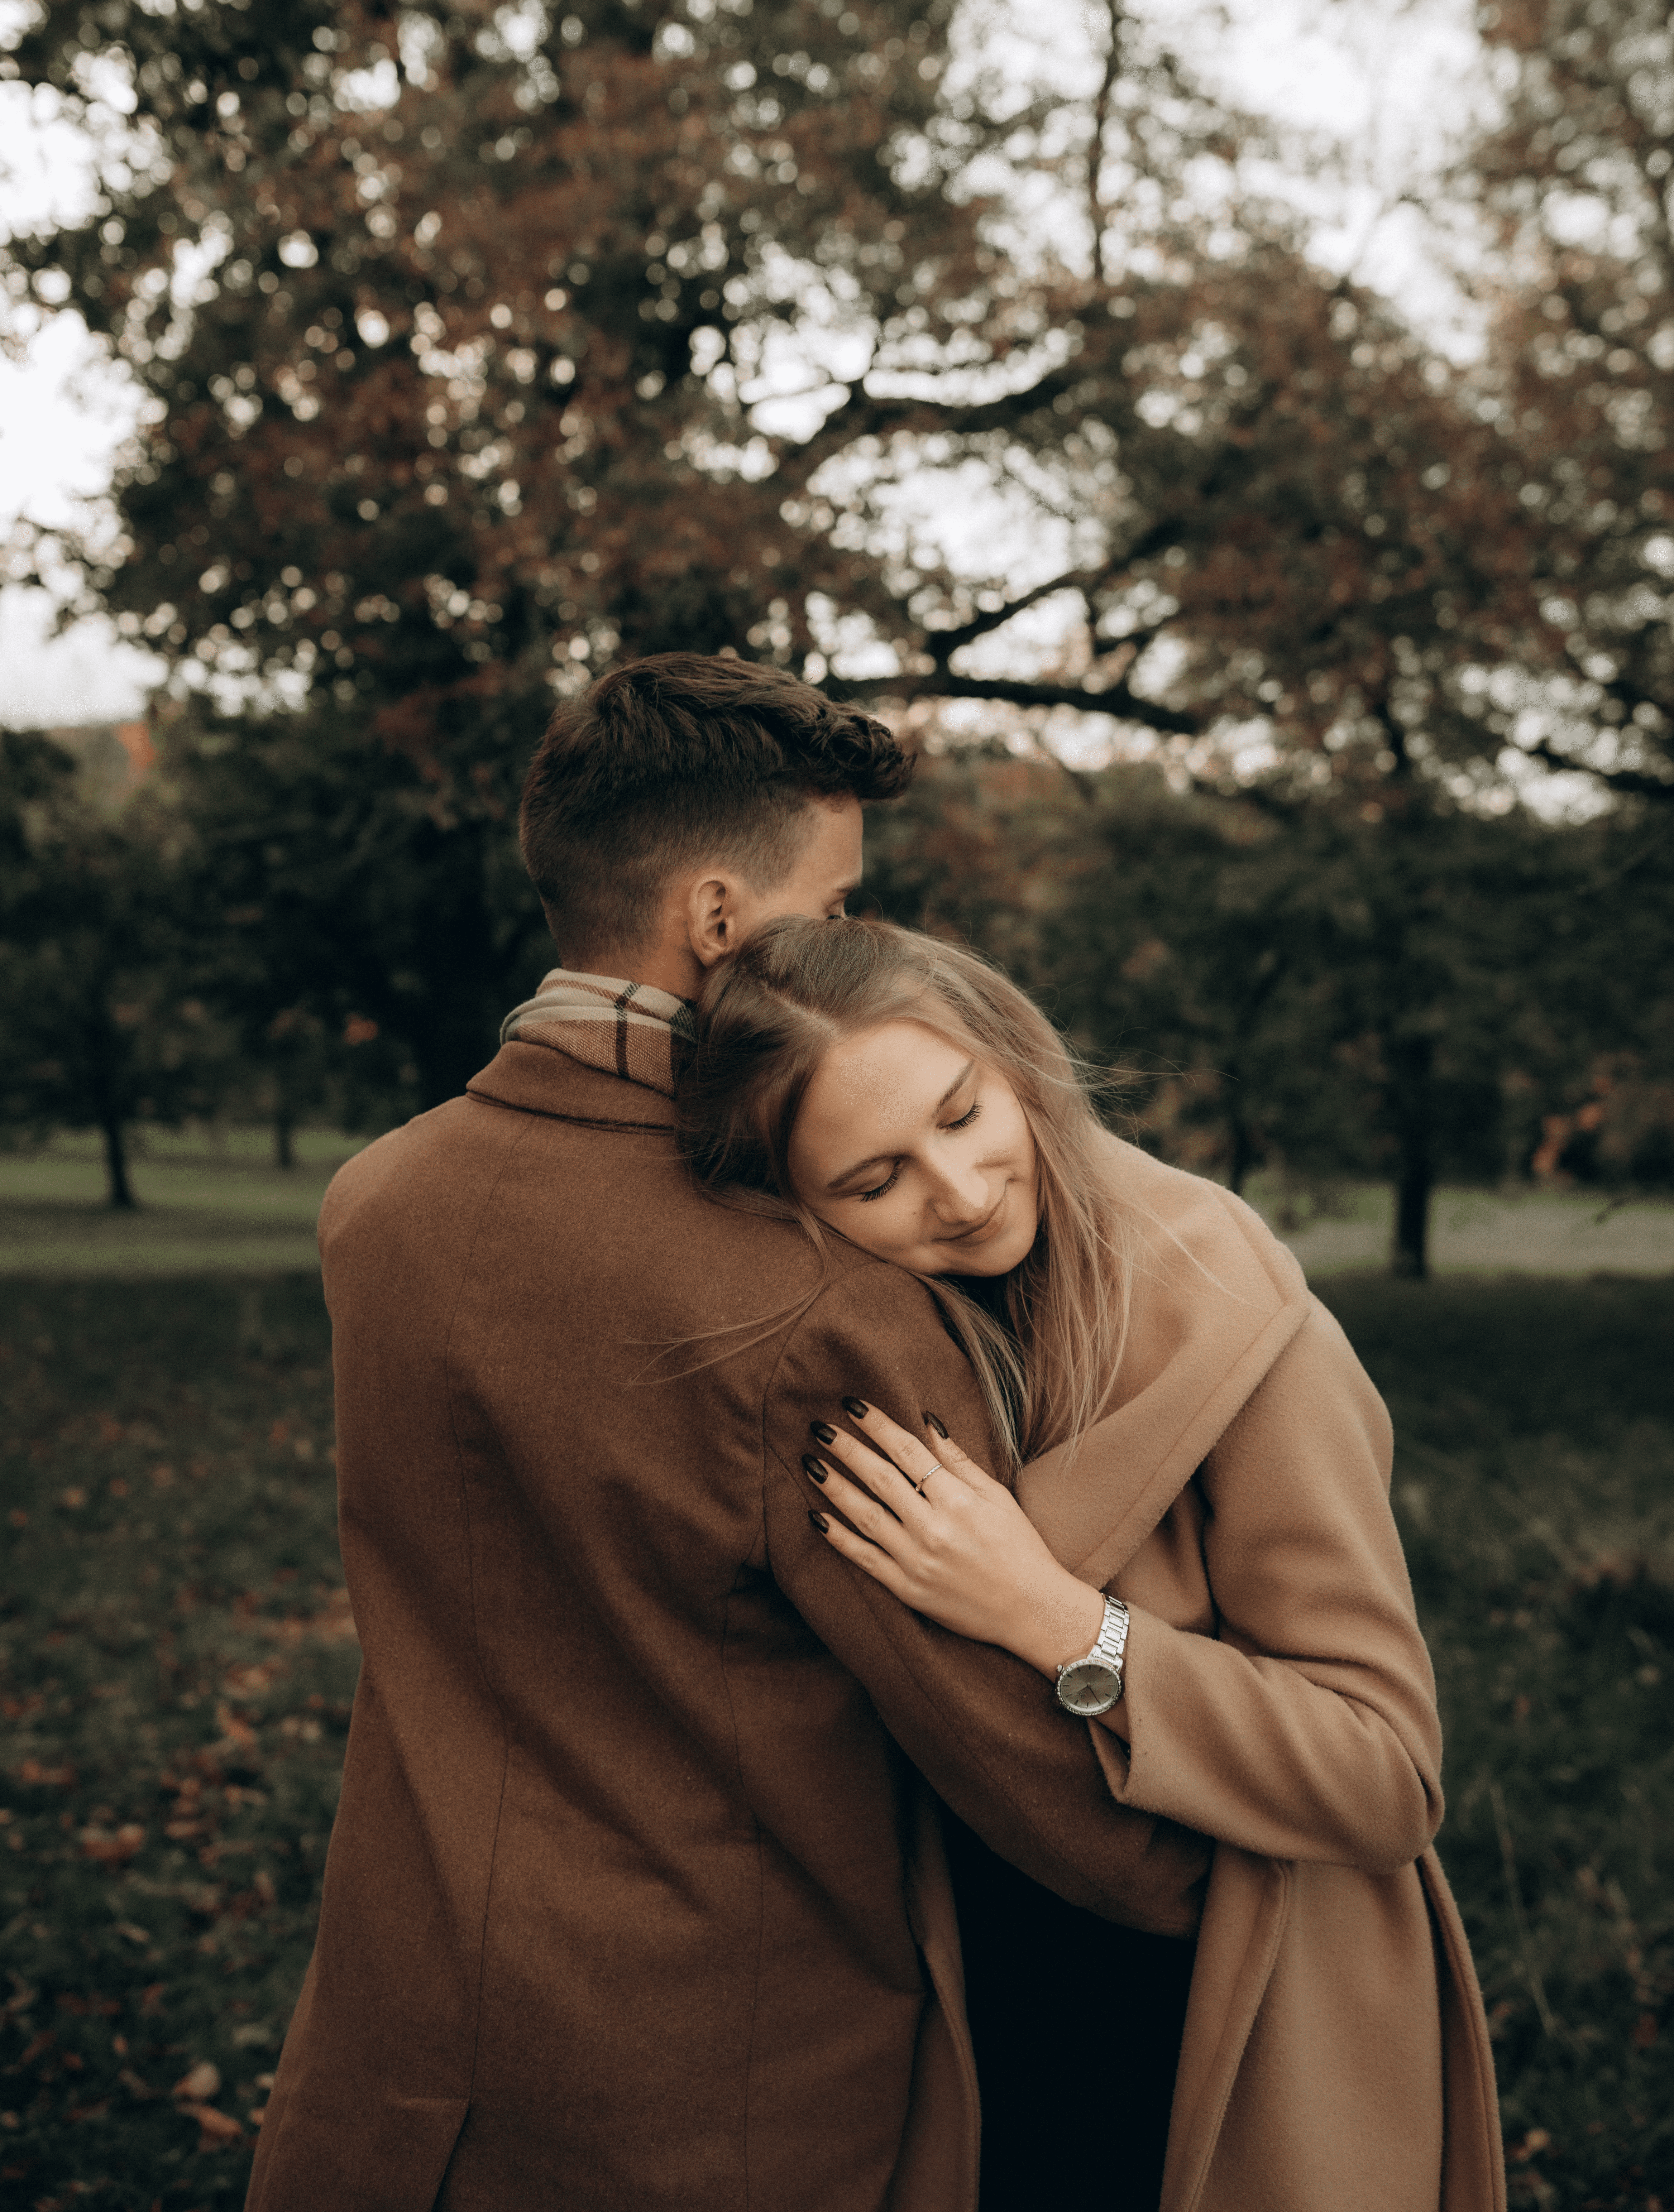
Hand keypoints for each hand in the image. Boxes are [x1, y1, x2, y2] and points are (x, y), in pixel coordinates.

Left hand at [803, 1402, 1106, 1679]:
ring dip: (834, 1487)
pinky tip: (816, 1516)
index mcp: (958, 1501)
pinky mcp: (907, 1589)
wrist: (1031, 1610)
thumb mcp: (996, 1496)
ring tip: (810, 1462)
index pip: (908, 1452)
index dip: (878, 1425)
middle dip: (847, 1449)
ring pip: (865, 1515)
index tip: (852, 1405)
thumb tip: (927, 1421)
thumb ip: (958, 1460)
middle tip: (819, 1427)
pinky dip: (838, 1538)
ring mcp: (917, 1560)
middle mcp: (934, 1529)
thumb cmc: (1019, 1547)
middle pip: (880, 1478)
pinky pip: (864, 1558)